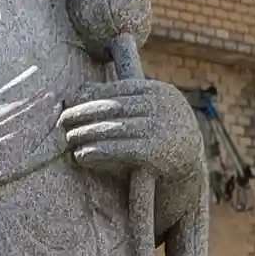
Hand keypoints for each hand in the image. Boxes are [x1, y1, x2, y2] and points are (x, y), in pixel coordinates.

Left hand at [59, 78, 203, 186]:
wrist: (191, 166)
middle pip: (113, 107)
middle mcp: (162, 107)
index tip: (72, 101)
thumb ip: (127, 101)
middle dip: (85, 113)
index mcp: (161, 92)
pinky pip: (119, 149)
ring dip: (87, 133)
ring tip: (70, 137)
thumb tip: (82, 90)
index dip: (92, 95)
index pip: (119, 89)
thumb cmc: (162, 136)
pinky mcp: (156, 152)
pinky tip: (82, 155)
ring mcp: (161, 129)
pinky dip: (97, 151)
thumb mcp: (152, 111)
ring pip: (114, 128)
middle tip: (63, 120)